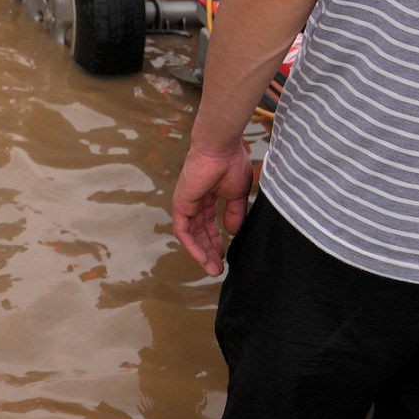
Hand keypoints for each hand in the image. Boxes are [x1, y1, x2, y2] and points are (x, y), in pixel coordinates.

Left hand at [171, 139, 254, 275]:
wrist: (221, 149)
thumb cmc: (230, 164)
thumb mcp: (237, 194)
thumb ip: (234, 213)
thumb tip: (233, 232)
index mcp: (207, 198)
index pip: (208, 225)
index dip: (216, 242)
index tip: (225, 257)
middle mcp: (194, 202)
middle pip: (199, 233)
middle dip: (209, 252)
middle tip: (218, 270)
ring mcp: (186, 203)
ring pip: (190, 235)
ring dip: (201, 253)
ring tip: (214, 269)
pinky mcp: (181, 204)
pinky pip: (183, 230)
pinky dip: (192, 246)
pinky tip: (203, 259)